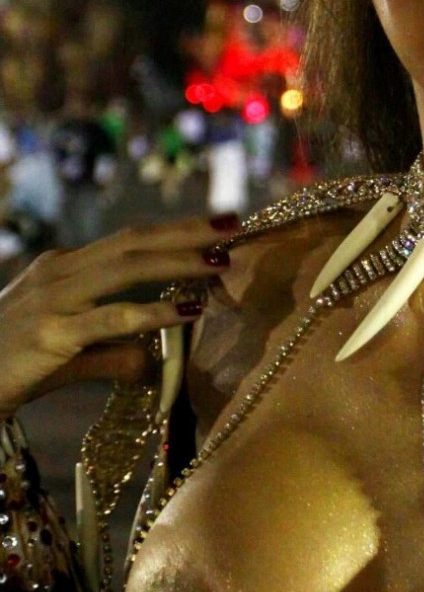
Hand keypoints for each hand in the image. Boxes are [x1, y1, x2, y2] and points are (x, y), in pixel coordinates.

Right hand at [0, 213, 239, 416]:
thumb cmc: (11, 368)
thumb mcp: (69, 353)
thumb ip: (112, 351)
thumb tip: (153, 359)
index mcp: (62, 268)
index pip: (128, 239)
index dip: (174, 230)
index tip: (217, 224)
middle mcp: (59, 273)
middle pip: (133, 240)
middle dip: (186, 230)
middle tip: (234, 223)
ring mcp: (53, 300)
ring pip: (126, 267)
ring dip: (179, 259)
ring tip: (221, 258)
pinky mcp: (51, 333)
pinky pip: (111, 318)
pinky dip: (154, 311)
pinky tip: (187, 310)